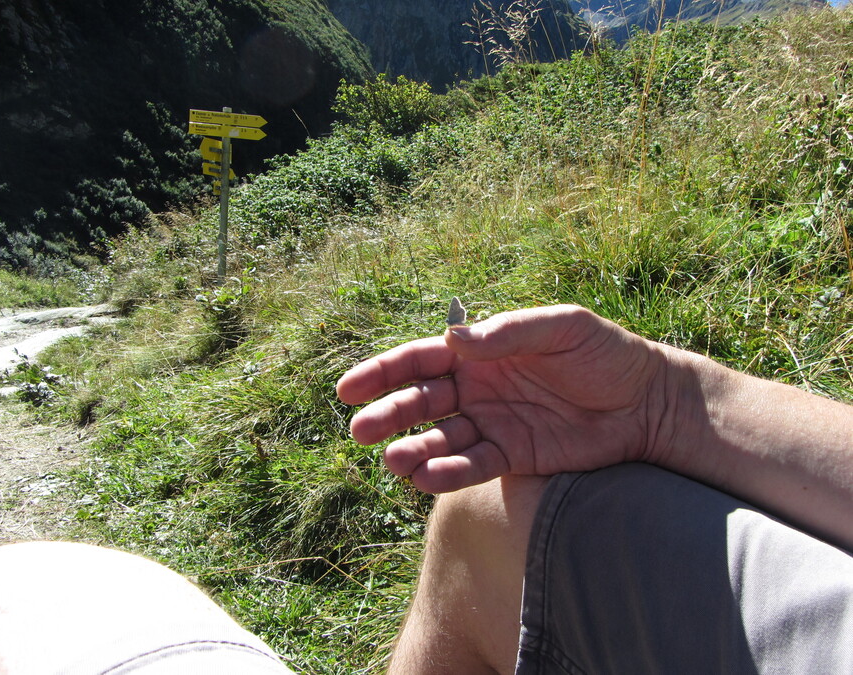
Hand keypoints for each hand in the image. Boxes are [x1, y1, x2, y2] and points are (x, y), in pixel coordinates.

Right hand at [336, 305, 682, 492]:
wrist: (647, 402)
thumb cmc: (605, 354)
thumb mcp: (562, 328)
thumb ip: (508, 333)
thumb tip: (455, 338)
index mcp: (480, 353)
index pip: (421, 360)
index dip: (383, 372)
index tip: (348, 388)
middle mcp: (477, 389)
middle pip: (421, 402)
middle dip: (388, 414)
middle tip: (360, 430)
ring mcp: (493, 425)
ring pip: (440, 439)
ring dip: (412, 449)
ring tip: (393, 459)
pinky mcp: (513, 457)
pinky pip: (473, 466)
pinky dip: (448, 473)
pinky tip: (427, 477)